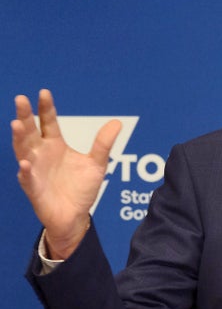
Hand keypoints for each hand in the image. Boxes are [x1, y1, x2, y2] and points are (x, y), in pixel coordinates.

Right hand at [11, 89, 120, 258]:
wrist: (76, 215)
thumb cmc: (81, 188)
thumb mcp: (97, 164)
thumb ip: (103, 144)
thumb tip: (117, 122)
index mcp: (55, 146)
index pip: (48, 123)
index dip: (46, 108)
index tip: (44, 92)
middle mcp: (41, 155)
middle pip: (30, 132)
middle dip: (25, 116)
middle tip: (20, 99)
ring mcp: (35, 171)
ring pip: (23, 152)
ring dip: (19, 139)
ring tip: (16, 124)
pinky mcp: (34, 189)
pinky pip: (27, 179)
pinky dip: (25, 171)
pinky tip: (25, 163)